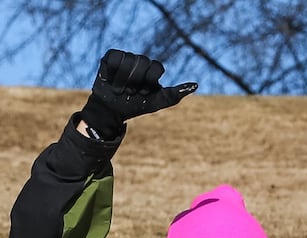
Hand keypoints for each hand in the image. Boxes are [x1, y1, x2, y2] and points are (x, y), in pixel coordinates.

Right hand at [79, 49, 197, 137]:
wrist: (110, 111)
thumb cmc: (134, 106)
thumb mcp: (155, 103)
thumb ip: (174, 94)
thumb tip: (196, 85)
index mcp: (152, 69)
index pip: (156, 66)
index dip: (149, 82)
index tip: (143, 93)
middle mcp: (140, 60)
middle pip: (143, 62)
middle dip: (136, 82)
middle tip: (129, 92)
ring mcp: (126, 57)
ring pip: (129, 60)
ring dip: (123, 80)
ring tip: (119, 89)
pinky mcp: (110, 57)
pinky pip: (115, 57)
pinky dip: (113, 72)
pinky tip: (110, 79)